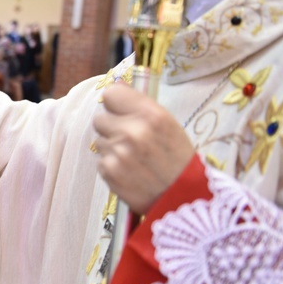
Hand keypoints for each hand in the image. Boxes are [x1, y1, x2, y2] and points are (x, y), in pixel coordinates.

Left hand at [93, 84, 195, 214]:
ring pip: (99, 140)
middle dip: (112, 128)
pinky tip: (130, 172)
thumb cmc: (177, 159)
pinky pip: (101, 160)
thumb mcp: (168, 125)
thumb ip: (140, 106)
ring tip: (134, 159)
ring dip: (112, 147)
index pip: (111, 94)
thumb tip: (116, 85)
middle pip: (100, 118)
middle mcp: (133, 131)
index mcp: (152, 115)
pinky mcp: (109, 171)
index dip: (115, 104)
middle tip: (131, 140)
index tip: (121, 111)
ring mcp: (118, 152)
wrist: (183, 198)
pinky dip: (112, 165)